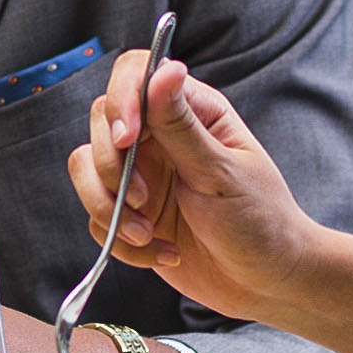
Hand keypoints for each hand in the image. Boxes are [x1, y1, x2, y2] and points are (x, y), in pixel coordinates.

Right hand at [67, 52, 323, 324]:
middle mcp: (160, 138)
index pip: (135, 75)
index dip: (121, 100)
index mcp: (192, 112)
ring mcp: (142, 175)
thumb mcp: (221, 171)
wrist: (265, 282)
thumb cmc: (260, 221)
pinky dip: (121, 242)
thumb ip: (181, 125)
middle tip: (142, 199)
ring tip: (146, 234)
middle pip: (101, 123)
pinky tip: (163, 252)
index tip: (125, 139)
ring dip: (109, 208)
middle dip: (110, 167)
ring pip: (87, 170)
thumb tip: (164, 70)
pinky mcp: (130, 213)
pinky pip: (97, 218)